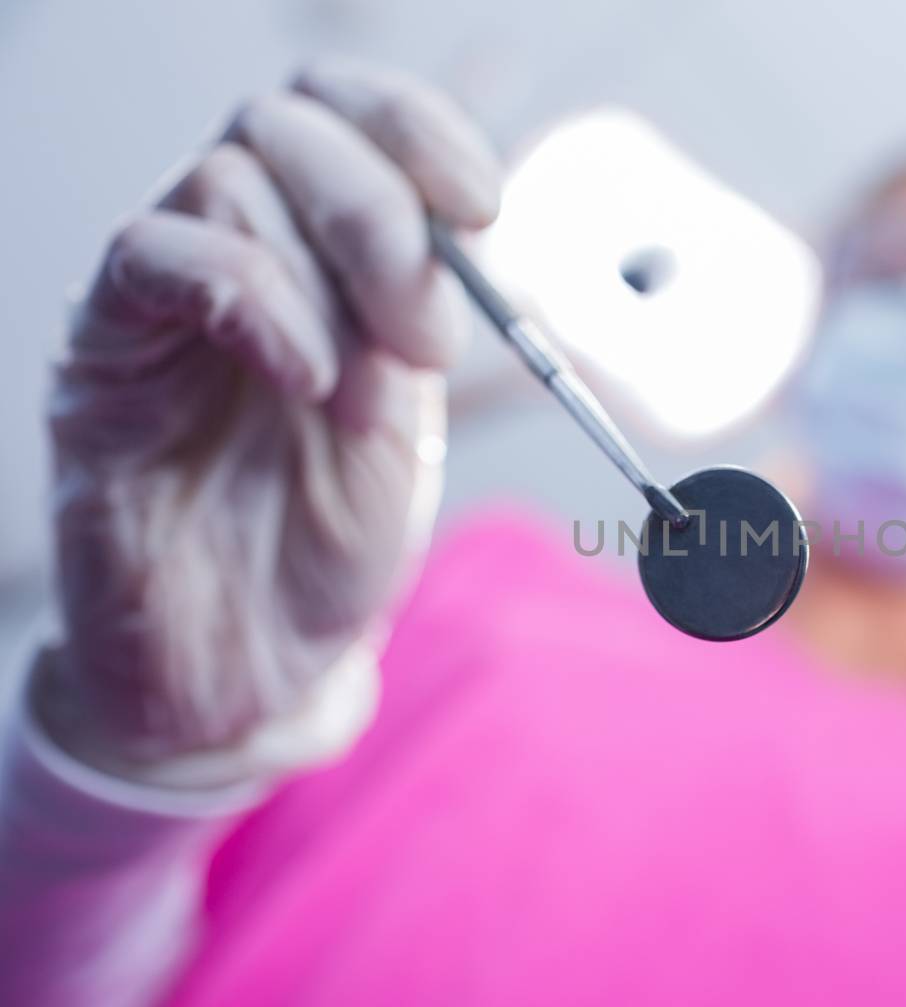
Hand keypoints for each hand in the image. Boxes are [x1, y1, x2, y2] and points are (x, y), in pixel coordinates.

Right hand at [36, 60, 501, 785]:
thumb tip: (450, 247)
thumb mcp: (405, 428)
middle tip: (430, 331)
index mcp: (316, 262)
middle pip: (287, 124)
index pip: (344, 117)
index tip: (484, 204)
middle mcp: (232, 258)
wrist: (246, 670)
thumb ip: (414, 331)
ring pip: (227, 178)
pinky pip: (156, 260)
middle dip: (381, 211)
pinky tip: (306, 377)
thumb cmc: (323, 548)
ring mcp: (162, 305)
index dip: (418, 131)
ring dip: (329, 272)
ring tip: (366, 382)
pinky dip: (254, 299)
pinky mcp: (101, 361)